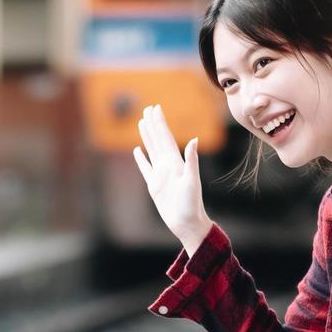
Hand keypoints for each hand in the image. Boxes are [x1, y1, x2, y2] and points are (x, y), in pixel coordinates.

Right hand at [131, 104, 212, 254]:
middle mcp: (168, 165)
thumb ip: (192, 160)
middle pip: (158, 140)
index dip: (160, 123)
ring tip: (141, 123)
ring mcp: (160, 174)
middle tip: (147, 108)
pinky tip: (137, 150)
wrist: (187, 223)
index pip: (165, 137)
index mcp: (176, 162)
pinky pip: (145, 168)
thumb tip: (194, 140)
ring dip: (147, 136)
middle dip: (152, 124)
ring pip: (151, 150)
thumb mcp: (192, 181)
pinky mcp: (154, 185)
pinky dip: (141, 158)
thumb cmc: (191, 204)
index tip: (155, 108)